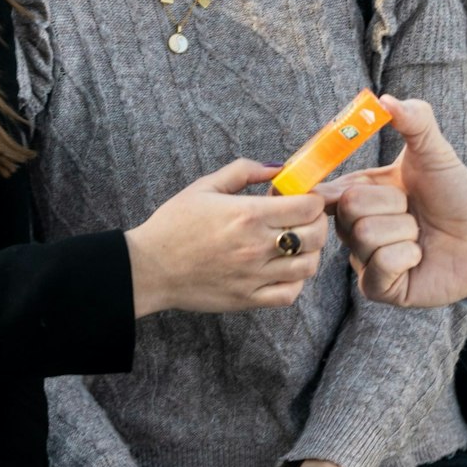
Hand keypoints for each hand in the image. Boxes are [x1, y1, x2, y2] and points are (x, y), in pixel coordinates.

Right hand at [126, 159, 327, 317]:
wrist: (149, 267)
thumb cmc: (173, 224)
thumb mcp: (205, 186)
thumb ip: (244, 171)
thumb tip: (277, 167)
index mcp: (248, 214)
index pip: (309, 207)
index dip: (314, 199)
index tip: (304, 198)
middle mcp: (257, 246)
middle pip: (316, 235)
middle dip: (316, 223)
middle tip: (303, 219)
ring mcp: (255, 275)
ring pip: (308, 266)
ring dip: (309, 252)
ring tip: (295, 244)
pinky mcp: (248, 299)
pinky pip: (290, 293)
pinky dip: (295, 281)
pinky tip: (283, 269)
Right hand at [320, 97, 466, 307]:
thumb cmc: (456, 194)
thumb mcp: (434, 152)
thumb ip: (413, 120)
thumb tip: (385, 99)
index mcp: (359, 194)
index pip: (326, 191)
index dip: (326, 190)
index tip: (326, 187)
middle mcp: (355, 228)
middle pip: (349, 210)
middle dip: (392, 204)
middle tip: (412, 208)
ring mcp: (365, 260)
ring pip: (366, 237)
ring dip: (405, 231)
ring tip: (419, 233)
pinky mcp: (379, 288)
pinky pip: (380, 267)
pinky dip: (407, 255)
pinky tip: (419, 256)